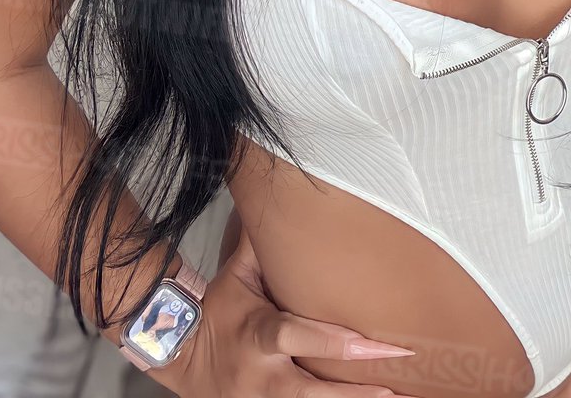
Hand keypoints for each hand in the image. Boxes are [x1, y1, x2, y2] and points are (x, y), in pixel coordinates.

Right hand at [151, 219, 418, 397]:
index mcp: (256, 333)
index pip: (297, 336)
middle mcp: (260, 374)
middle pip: (309, 390)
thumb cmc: (218, 308)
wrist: (176, 354)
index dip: (336, 343)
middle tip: (394, 385)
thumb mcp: (237, 273)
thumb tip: (278, 193)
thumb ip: (263, 241)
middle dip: (352, 392)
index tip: (372, 343)